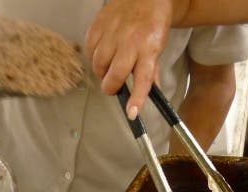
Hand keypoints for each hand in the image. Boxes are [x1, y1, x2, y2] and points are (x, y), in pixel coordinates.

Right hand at [85, 0, 174, 118]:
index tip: (132, 113)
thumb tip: (149, 92)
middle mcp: (130, 42)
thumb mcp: (159, 47)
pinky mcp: (99, 25)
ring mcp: (112, 33)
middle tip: (113, 88)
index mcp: (149, 50)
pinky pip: (89, 48)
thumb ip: (152, 70)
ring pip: (99, 63)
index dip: (137, 98)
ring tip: (108, 69)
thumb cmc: (152, 23)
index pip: (143, 79)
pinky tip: (101, 55)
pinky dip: (93, 56)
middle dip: (111, 87)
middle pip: (115, 74)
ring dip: (102, 72)